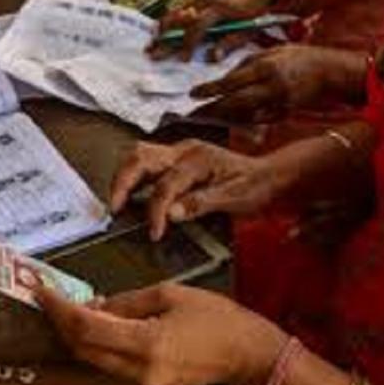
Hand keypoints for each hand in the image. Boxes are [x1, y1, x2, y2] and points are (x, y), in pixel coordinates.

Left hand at [36, 283, 286, 384]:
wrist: (246, 354)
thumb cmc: (215, 317)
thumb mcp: (169, 294)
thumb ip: (126, 302)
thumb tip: (93, 306)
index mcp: (145, 344)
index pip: (85, 327)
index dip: (57, 308)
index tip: (40, 290)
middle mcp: (137, 371)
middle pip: (81, 347)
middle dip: (60, 320)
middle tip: (48, 295)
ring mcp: (140, 384)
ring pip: (91, 358)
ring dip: (76, 332)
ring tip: (70, 305)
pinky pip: (108, 364)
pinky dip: (96, 343)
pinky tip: (98, 322)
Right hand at [110, 140, 288, 240]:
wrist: (268, 175)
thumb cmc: (254, 187)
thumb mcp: (235, 199)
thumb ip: (202, 204)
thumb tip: (172, 213)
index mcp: (199, 159)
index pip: (166, 184)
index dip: (156, 211)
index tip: (154, 233)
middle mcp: (184, 150)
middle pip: (140, 158)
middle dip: (122, 183)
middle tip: (115, 210)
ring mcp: (178, 152)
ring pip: (139, 155)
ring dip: (124, 178)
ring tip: (117, 204)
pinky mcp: (176, 158)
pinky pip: (146, 162)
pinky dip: (133, 177)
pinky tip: (131, 197)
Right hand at [147, 0, 264, 61]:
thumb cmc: (250, 16)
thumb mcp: (246, 32)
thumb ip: (228, 45)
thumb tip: (211, 58)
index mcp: (218, 10)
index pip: (197, 26)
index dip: (189, 44)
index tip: (183, 59)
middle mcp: (204, 3)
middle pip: (178, 20)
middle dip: (164, 39)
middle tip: (152, 54)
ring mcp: (197, 1)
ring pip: (173, 15)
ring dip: (160, 31)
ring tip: (149, 46)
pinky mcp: (193, 2)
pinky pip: (175, 14)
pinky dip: (165, 25)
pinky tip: (156, 36)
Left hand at [188, 45, 367, 122]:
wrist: (329, 72)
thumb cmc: (297, 57)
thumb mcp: (271, 52)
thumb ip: (247, 64)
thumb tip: (224, 77)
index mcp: (267, 67)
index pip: (232, 81)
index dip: (210, 89)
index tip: (193, 94)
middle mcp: (272, 87)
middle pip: (235, 102)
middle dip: (213, 109)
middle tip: (194, 112)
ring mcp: (279, 104)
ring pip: (245, 115)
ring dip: (224, 117)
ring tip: (207, 116)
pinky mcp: (284, 115)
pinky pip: (257, 120)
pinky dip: (241, 121)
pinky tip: (228, 120)